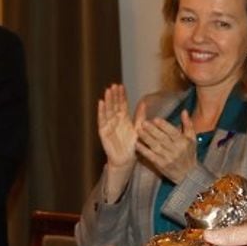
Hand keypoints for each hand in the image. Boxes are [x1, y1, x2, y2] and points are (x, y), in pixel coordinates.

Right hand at [97, 84, 145, 201]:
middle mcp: (115, 120)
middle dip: (114, 95)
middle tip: (114, 85)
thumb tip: (145, 103)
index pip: (121, 104)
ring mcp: (108, 125)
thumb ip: (140, 116)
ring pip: (108, 110)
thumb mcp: (139, 128)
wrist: (126, 159)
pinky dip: (101, 111)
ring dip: (107, 100)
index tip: (121, 86)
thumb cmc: (132, 145)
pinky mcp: (103, 131)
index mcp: (123, 118)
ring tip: (108, 91)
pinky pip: (102, 120)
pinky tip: (101, 103)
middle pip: (114, 105)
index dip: (121, 96)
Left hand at [136, 110, 196, 183]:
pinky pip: (150, 156)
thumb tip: (184, 111)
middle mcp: (176, 150)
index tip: (155, 119)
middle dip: (152, 130)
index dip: (164, 126)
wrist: (188, 175)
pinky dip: (143, 150)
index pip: (173, 132)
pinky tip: (137, 144)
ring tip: (138, 130)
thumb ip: (188, 124)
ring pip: (155, 146)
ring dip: (146, 138)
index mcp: (183, 142)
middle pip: (162, 138)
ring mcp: (167, 158)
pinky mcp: (161, 165)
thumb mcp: (192, 139)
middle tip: (143, 122)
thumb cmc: (189, 154)